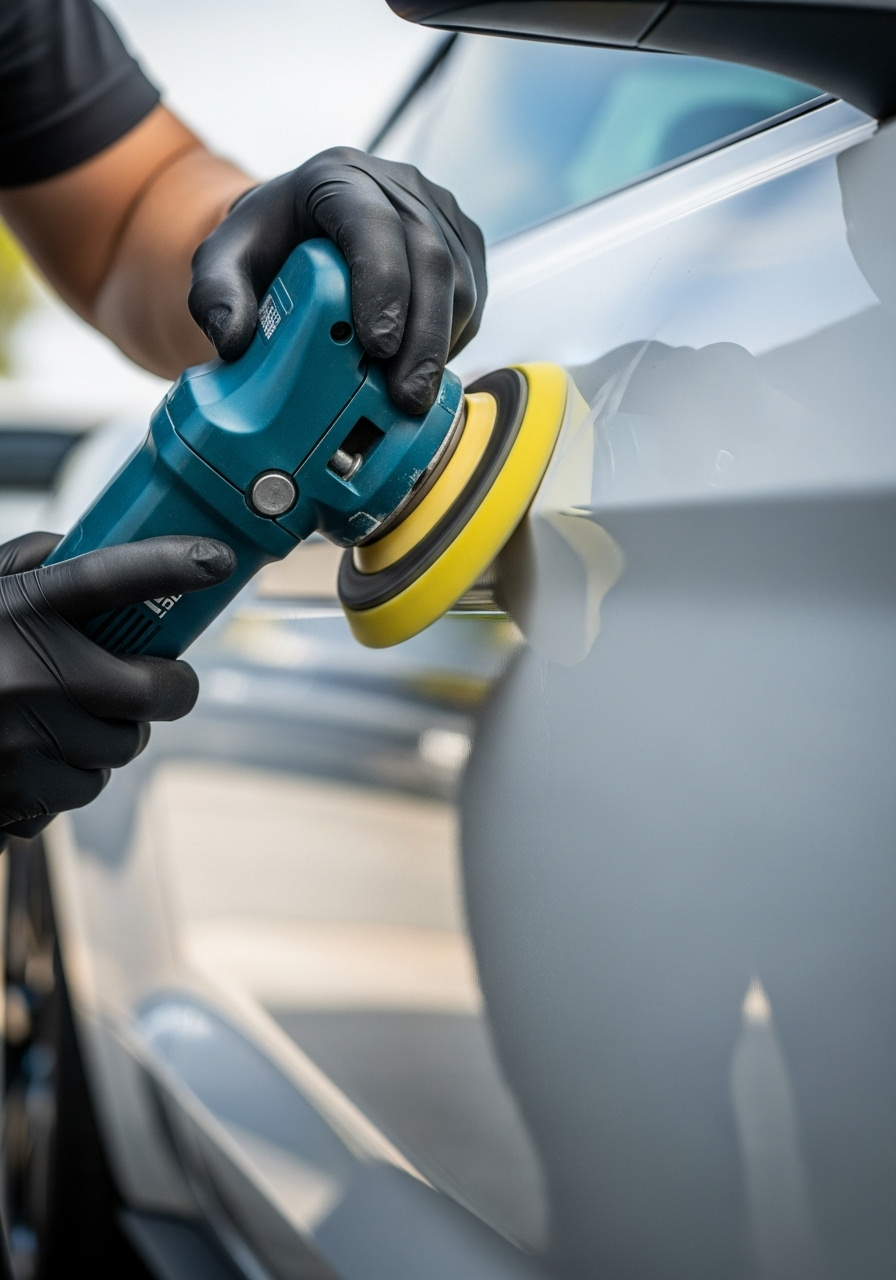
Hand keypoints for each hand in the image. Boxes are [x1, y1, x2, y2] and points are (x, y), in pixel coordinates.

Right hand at [0, 532, 233, 845]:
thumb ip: (31, 565)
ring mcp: (21, 739)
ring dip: (113, 735)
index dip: (169, 565)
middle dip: (171, 688)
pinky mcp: (16, 794)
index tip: (217, 560)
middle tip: (164, 682)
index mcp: (15, 608)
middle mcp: (25, 673)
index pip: (108, 577)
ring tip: (71, 717)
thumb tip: (92, 545)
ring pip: (122, 747)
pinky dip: (71, 775)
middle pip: (153, 692)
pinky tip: (36, 755)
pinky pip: (83, 789)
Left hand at [188, 148, 486, 414]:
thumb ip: (216, 295)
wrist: (300, 231)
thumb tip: (233, 341)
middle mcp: (399, 186)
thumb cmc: (266, 246)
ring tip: (412, 397)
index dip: (383, 285)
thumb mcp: (222, 262)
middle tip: (405, 398)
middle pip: (431, 261)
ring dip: (440, 347)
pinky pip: (472, 299)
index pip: (374, 225)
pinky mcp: (462, 245)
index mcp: (338, 178)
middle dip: (422, 339)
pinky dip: (451, 342)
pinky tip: (422, 371)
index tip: (377, 347)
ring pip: (460, 284)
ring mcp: (438, 213)